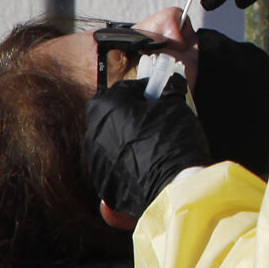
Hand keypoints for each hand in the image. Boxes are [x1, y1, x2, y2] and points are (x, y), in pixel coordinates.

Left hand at [84, 76, 210, 218]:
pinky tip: (149, 161)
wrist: (171, 185)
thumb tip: (173, 82)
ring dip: (130, 137)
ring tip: (155, 142)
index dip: (147, 90)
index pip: (126, 88)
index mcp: (106, 106)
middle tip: (157, 117)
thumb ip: (170, 90)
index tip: (161, 96)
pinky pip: (115, 162)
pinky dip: (128, 159)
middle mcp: (93, 130)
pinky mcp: (101, 180)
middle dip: (134, 113)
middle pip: (115, 114)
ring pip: (113, 139)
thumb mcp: (176, 105)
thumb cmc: (171, 139)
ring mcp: (94, 158)